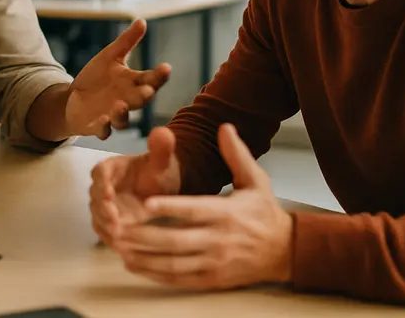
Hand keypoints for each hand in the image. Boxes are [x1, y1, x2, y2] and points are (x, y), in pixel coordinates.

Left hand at [65, 19, 170, 137]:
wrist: (72, 98)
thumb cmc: (96, 78)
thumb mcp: (110, 57)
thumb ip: (127, 41)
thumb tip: (141, 20)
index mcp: (133, 84)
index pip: (151, 79)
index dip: (159, 75)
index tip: (166, 67)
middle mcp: (127, 101)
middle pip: (140, 101)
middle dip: (144, 96)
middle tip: (148, 91)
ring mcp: (112, 115)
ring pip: (123, 119)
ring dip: (122, 113)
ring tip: (120, 104)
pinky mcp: (96, 126)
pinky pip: (102, 131)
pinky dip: (103, 128)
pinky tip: (102, 121)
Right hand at [90, 127, 180, 243]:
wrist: (162, 191)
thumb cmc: (158, 173)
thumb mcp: (162, 161)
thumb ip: (161, 148)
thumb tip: (163, 131)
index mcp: (112, 167)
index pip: (100, 172)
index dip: (102, 183)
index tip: (108, 193)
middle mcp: (104, 186)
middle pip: (95, 196)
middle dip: (103, 208)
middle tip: (114, 219)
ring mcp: (105, 205)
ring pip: (97, 214)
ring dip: (105, 225)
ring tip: (118, 234)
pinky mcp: (110, 221)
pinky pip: (104, 229)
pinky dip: (109, 237)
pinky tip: (120, 246)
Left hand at [113, 123, 292, 289]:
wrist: (287, 251)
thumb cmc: (265, 212)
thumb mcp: (255, 180)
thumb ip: (236, 155)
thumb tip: (224, 126)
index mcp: (227, 213)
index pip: (194, 210)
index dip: (170, 208)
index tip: (146, 203)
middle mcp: (219, 240)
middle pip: (177, 240)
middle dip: (145, 236)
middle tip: (117, 228)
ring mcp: (214, 263)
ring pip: (174, 263)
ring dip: (144, 257)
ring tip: (119, 247)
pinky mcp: (212, 279)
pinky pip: (179, 279)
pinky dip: (155, 274)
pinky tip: (133, 265)